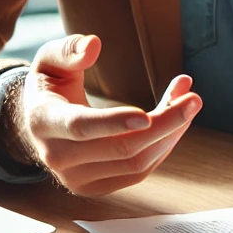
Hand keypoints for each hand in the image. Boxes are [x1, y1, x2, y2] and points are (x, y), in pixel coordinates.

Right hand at [11, 34, 201, 195]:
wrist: (39, 125)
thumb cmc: (51, 86)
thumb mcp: (49, 60)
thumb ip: (69, 49)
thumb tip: (94, 45)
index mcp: (44, 121)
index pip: (80, 127)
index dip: (114, 123)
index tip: (146, 115)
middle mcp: (58, 157)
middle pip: (121, 148)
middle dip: (165, 123)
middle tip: (194, 99)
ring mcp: (77, 178)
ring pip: (136, 163)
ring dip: (171, 133)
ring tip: (188, 102)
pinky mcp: (97, 187)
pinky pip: (139, 171)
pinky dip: (164, 146)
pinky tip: (176, 121)